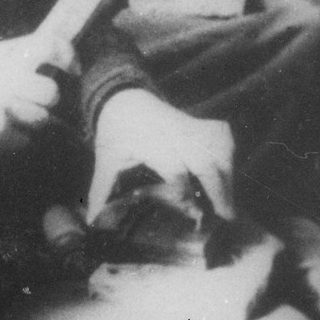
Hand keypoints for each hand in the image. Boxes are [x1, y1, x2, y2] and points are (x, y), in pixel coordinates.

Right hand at [0, 35, 70, 154]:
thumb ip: (12, 54)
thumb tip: (43, 52)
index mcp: (6, 55)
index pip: (51, 45)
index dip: (68, 56)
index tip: (71, 69)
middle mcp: (9, 78)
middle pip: (51, 92)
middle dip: (47, 100)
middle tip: (34, 100)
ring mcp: (4, 108)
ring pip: (42, 119)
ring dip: (32, 121)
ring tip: (12, 116)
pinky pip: (24, 140)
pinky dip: (15, 139)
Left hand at [87, 89, 233, 224]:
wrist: (126, 99)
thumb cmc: (116, 131)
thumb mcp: (107, 158)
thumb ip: (101, 190)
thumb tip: (90, 220)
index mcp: (153, 144)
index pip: (176, 171)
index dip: (185, 194)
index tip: (193, 214)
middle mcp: (177, 135)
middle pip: (206, 162)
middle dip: (219, 190)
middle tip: (227, 217)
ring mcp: (191, 128)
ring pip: (220, 149)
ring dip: (228, 175)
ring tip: (228, 203)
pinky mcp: (200, 123)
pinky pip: (223, 137)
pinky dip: (229, 154)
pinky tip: (227, 174)